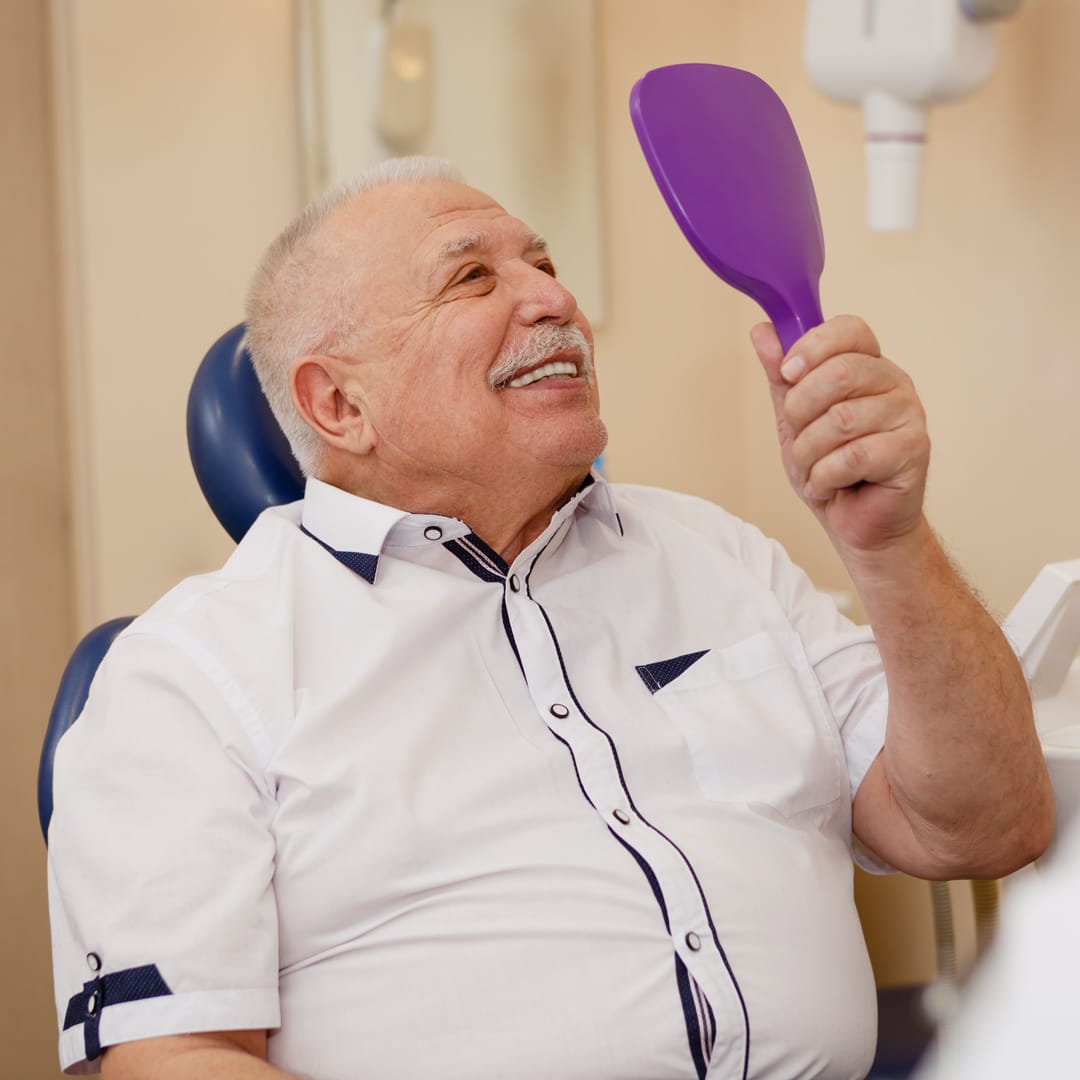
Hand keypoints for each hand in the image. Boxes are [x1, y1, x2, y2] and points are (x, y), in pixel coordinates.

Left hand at [750, 315, 929, 554]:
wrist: (858, 524)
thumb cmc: (831, 469)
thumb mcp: (795, 419)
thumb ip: (782, 377)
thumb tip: (762, 332)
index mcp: (869, 366)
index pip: (850, 329)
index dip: (812, 348)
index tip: (787, 374)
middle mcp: (894, 383)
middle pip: (840, 372)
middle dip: (800, 410)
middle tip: (799, 436)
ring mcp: (909, 416)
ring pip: (841, 419)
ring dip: (810, 451)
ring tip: (813, 467)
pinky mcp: (913, 452)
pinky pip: (854, 455)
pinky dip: (826, 476)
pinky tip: (828, 484)